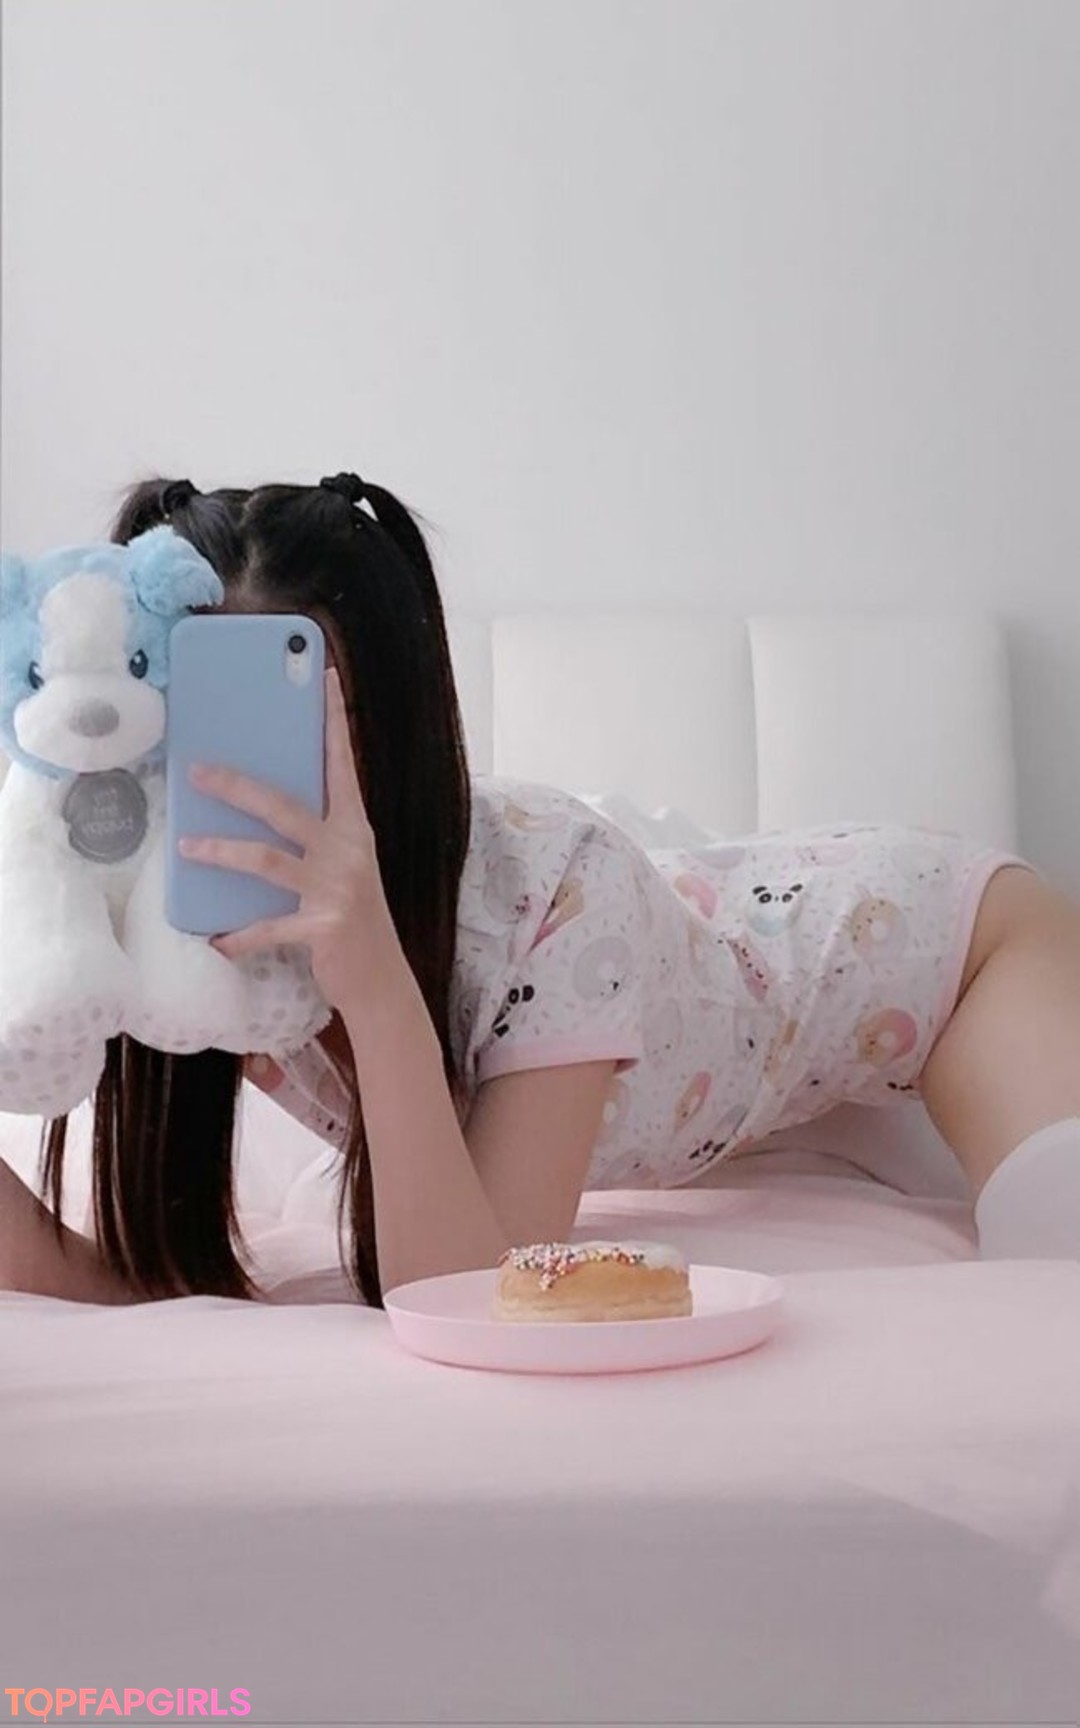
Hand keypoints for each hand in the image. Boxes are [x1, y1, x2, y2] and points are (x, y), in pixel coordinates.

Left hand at [178, 668, 397, 1007]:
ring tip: (186, 845)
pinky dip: (238, 935)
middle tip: (196, 772)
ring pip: (267, 858)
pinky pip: (268, 927)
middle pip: (285, 805)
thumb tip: (258, 803)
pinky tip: (216, 940)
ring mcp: (336, 887)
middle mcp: (348, 849)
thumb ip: (314, 835)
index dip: (333, 719)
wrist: (381, 977)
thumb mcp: (342, 865)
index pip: (342, 762)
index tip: (323, 677)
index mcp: (354, 826)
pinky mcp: (322, 926)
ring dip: (222, 852)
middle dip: (237, 786)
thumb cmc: (352, 915)